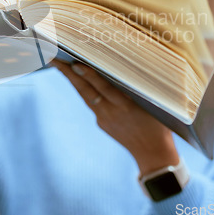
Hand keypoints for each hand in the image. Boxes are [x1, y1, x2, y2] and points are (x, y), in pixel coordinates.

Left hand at [51, 61, 178, 175]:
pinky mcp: (102, 123)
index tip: (76, 64)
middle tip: (54, 59)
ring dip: (72, 80)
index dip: (90, 76)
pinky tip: (78, 79)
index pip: (104, 88)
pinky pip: (92, 103)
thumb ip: (137, 88)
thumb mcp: (153, 105)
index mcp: (126, 107)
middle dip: (69, 74)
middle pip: (86, 91)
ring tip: (60, 64)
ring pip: (86, 96)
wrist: (154, 155)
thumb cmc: (159, 124)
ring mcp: (104, 119)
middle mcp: (111, 113)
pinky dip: (84, 90)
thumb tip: (122, 68)